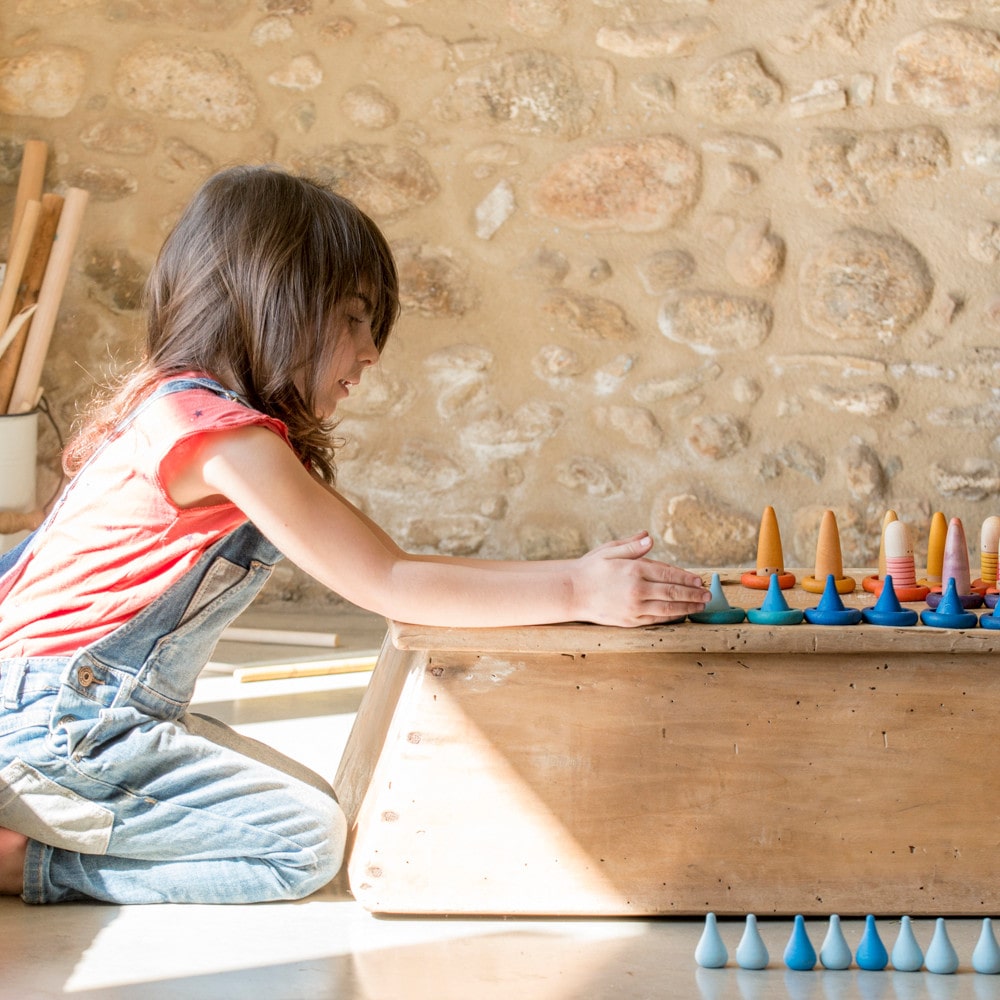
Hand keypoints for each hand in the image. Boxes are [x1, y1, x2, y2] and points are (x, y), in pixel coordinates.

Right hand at [572, 531, 709, 626]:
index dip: (687, 578)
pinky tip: (681, 614)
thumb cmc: (590, 569)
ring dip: (688, 607)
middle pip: (673, 592)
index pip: (669, 573)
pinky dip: (672, 617)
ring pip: (668, 609)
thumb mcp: (610, 550)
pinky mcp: (630, 621)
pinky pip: (656, 619)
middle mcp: (637, 590)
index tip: (699, 580)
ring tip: (700, 606)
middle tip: (707, 595)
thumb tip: (650, 538)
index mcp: (634, 570)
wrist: (571, 592)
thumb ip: (632, 545)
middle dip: (693, 594)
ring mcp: (634, 607)